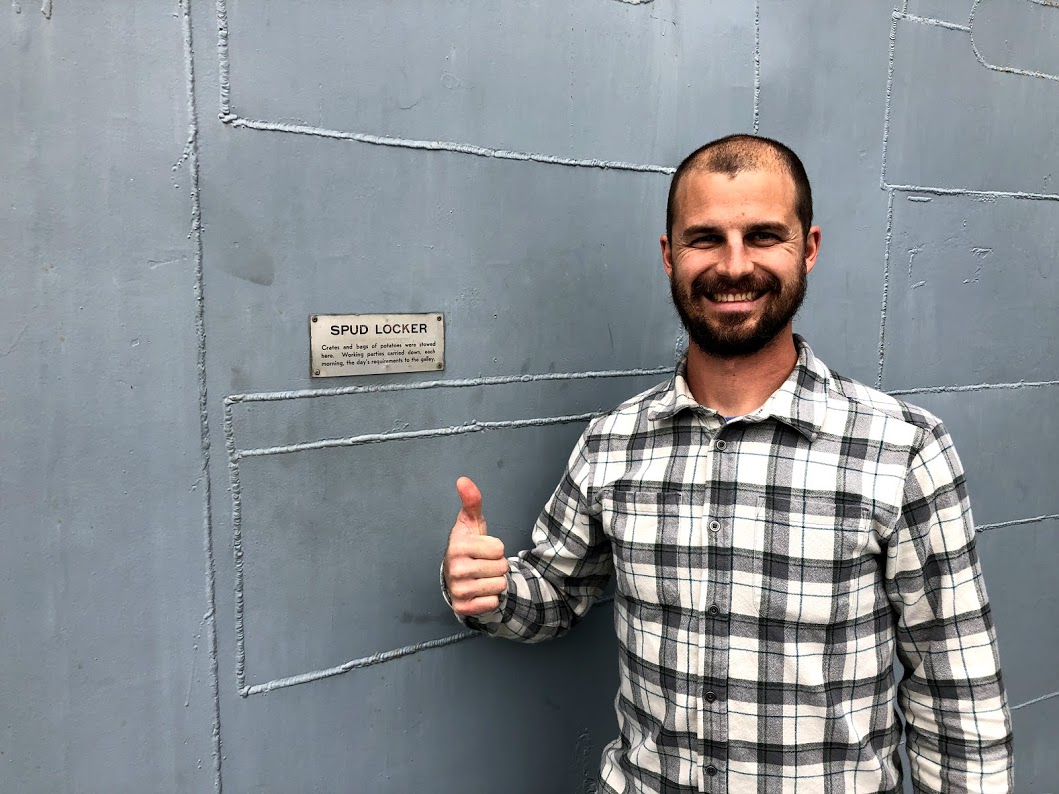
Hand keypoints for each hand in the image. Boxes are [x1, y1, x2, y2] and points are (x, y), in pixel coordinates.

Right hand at [443, 477, 507, 616]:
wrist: (456, 575)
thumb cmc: (468, 546)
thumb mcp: (471, 522)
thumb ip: (471, 501)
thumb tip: (463, 480)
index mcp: (458, 547)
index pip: (499, 548)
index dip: (496, 548)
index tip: (484, 549)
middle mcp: (456, 569)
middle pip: (501, 567)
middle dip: (497, 565)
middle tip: (484, 564)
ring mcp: (458, 590)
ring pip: (499, 585)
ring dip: (496, 581)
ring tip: (482, 576)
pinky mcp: (463, 608)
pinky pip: (493, 603)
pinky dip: (491, 598)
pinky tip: (480, 591)